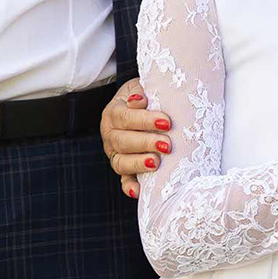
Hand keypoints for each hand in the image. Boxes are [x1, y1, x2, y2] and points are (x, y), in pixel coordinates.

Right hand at [101, 79, 172, 197]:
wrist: (143, 104)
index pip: (124, 117)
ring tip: (156, 163)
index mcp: (113, 112)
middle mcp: (110, 134)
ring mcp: (115, 153)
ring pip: (120, 162)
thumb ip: (141, 92)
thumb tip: (139, 101)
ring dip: (138, 164)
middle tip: (167, 145)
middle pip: (121, 141)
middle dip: (145, 143)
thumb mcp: (143, 87)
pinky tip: (138, 191)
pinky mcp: (124, 168)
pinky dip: (129, 186)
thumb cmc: (148, 96)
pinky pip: (124, 179)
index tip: (166, 122)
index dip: (144, 120)